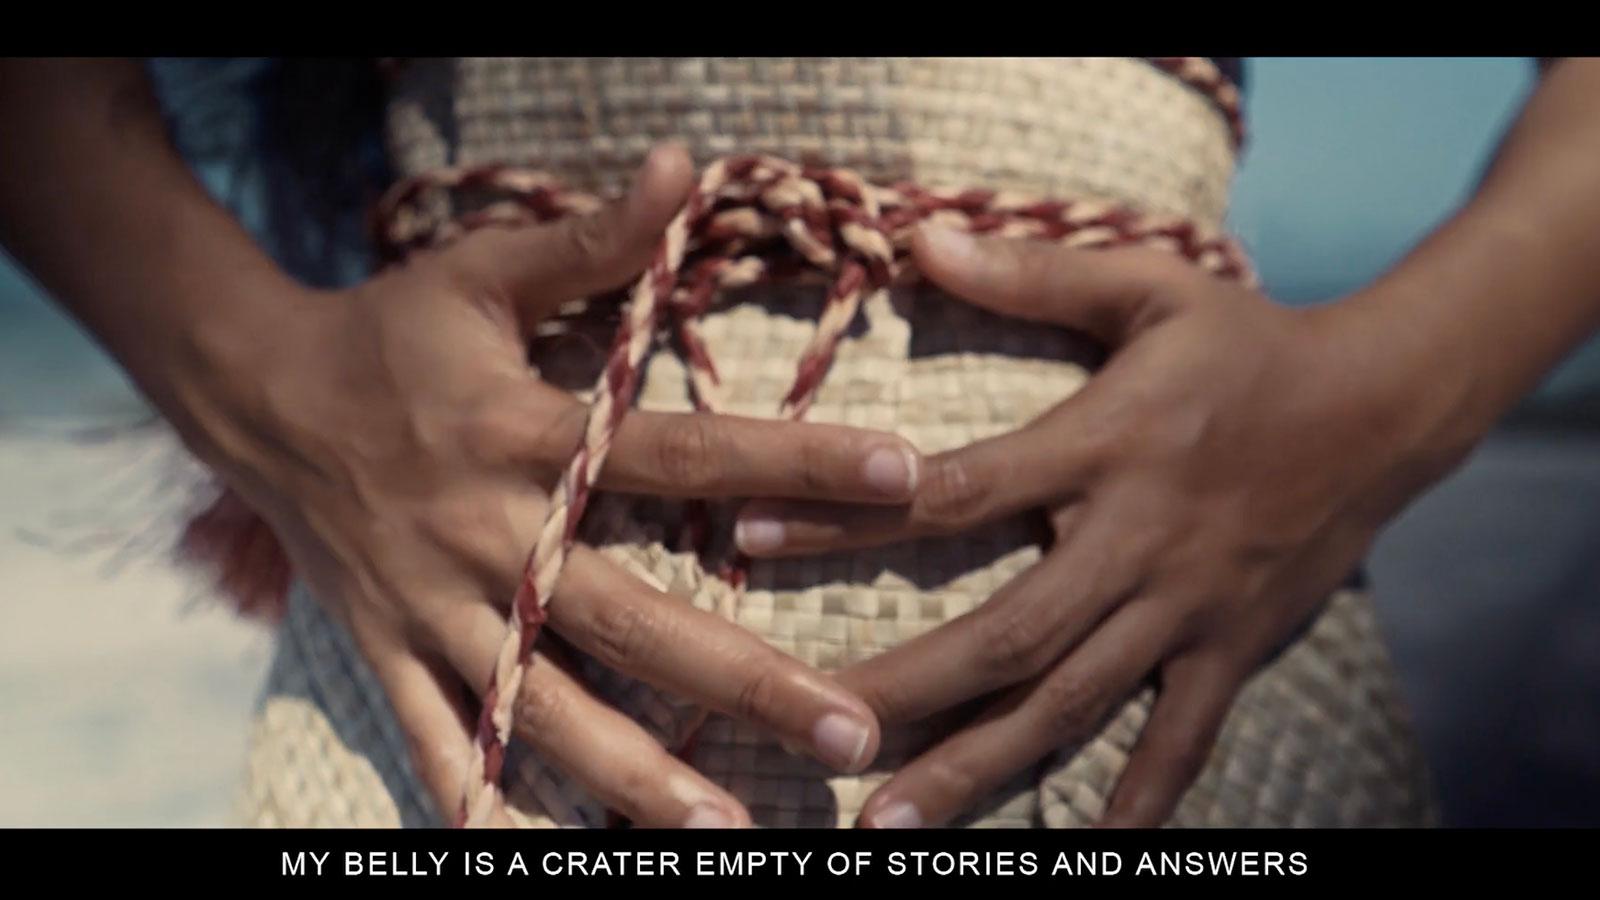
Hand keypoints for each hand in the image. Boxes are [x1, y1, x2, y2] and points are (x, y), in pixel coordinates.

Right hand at [178, 145, 922, 826]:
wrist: (254, 394)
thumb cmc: (391, 332)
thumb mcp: (483, 272)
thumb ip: (591, 241)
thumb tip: (682, 167)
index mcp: (525, 435)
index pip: (682, 454)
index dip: (797, 463)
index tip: (906, 476)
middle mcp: (487, 534)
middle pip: (630, 617)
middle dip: (743, 681)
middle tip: (853, 731)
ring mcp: (435, 606)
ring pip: (544, 704)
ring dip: (635, 775)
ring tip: (727, 831)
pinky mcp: (390, 649)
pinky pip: (436, 739)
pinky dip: (481, 799)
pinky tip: (539, 854)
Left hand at [734, 225, 1479, 827]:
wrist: (1387, 405)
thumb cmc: (1249, 344)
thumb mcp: (1148, 287)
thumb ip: (1033, 272)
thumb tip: (919, 240)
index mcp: (1105, 447)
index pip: (958, 490)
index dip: (854, 516)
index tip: (749, 539)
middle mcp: (1140, 540)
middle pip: (1009, 633)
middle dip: (909, 691)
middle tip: (818, 736)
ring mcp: (1189, 608)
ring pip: (1075, 703)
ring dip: (983, 767)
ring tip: (896, 821)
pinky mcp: (1233, 649)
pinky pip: (1182, 740)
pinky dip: (1137, 799)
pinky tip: (1090, 849)